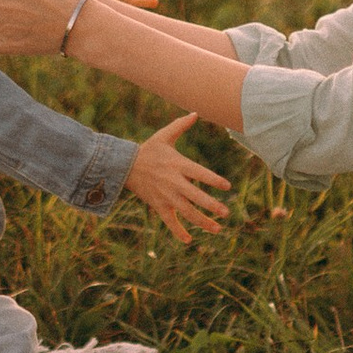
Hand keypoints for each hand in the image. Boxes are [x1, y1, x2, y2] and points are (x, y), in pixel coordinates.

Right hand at [125, 114, 227, 239]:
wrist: (125, 165)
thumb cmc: (149, 149)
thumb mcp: (164, 136)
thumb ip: (181, 125)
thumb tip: (196, 112)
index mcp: (178, 164)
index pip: (200, 173)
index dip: (213, 180)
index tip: (227, 186)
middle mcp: (174, 182)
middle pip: (195, 197)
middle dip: (211, 206)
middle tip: (225, 213)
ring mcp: (166, 195)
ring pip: (186, 212)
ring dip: (201, 222)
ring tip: (217, 229)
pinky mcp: (158, 205)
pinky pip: (169, 221)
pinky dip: (178, 231)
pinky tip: (188, 240)